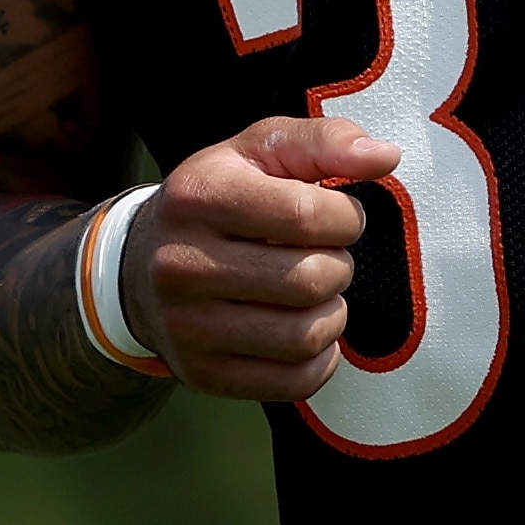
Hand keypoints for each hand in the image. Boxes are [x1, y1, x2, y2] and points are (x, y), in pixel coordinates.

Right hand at [121, 115, 400, 401]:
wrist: (139, 266)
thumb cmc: (217, 198)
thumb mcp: (259, 150)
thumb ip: (324, 143)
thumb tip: (385, 157)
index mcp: (198, 197)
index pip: (307, 215)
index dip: (346, 217)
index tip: (337, 216)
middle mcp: (182, 264)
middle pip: (311, 280)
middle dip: (339, 265)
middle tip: (324, 255)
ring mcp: (187, 326)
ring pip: (305, 336)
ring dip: (333, 313)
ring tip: (316, 292)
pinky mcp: (201, 373)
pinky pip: (295, 382)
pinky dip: (320, 359)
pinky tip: (305, 327)